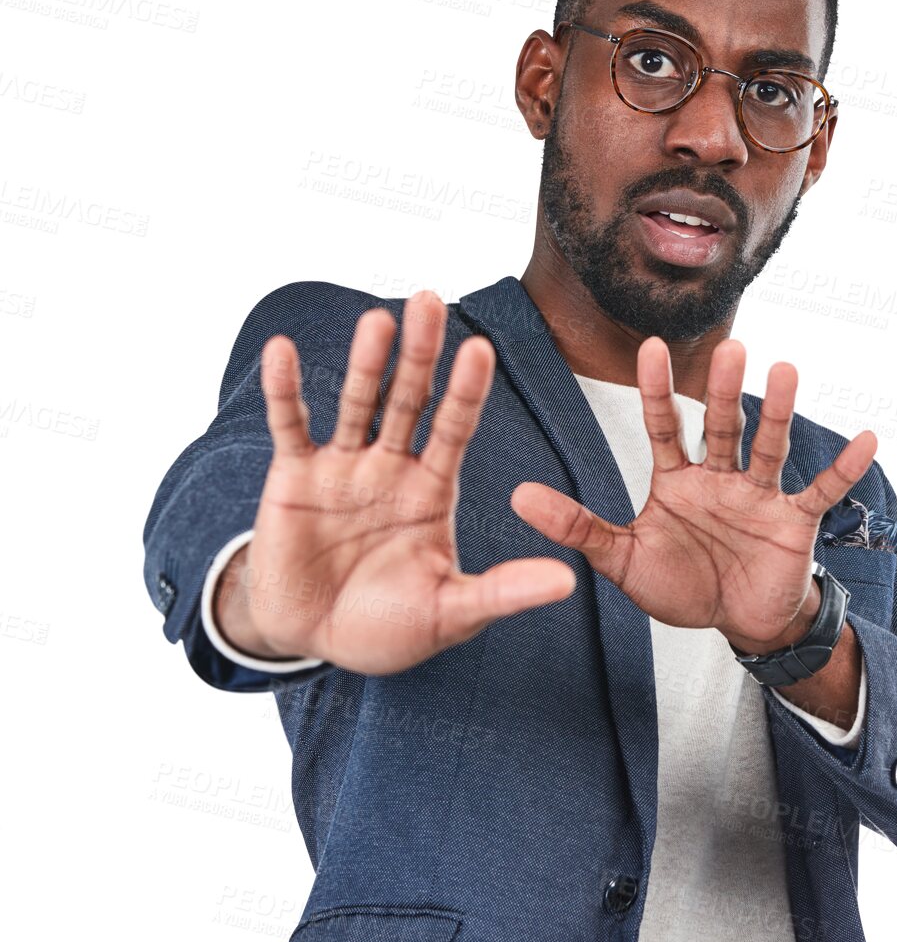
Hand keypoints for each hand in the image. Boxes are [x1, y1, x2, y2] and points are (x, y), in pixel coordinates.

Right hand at [235, 291, 576, 674]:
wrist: (317, 642)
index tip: (481, 349)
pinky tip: (281, 350)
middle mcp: (390, 468)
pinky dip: (283, 390)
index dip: (466, 392)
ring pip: (356, 403)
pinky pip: (289, 426)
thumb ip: (503, 593)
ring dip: (363, 362)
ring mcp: (342, 468)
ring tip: (377, 319)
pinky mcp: (293, 478)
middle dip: (420, 354)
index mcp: (432, 490)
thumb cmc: (389, 627)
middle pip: (409, 400)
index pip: (455, 429)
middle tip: (431, 300)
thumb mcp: (451, 612)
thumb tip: (569, 583)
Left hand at [509, 336, 877, 651]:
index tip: (646, 345)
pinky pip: (820, 491)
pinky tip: (867, 439)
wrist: (736, 622)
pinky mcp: (794, 521)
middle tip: (729, 346)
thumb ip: (577, 526)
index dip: (653, 389)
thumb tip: (516, 497)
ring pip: (768, 446)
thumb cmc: (681, 585)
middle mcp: (719, 476)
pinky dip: (842, 470)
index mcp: (676, 479)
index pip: (663, 425)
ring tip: (785, 370)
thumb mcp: (623, 560)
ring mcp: (759, 495)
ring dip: (777, 411)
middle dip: (722, 389)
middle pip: (720, 425)